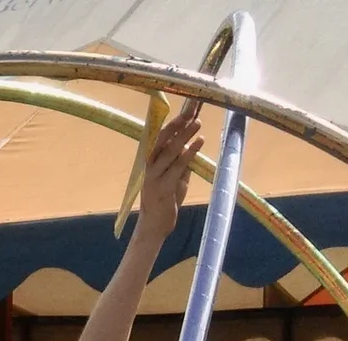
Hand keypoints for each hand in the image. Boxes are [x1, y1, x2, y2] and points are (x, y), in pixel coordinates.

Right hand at [135, 110, 203, 243]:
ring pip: (170, 150)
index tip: (188, 108)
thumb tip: (191, 145)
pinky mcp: (163, 187)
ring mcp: (155, 176)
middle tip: (192, 110)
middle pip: (162, 139)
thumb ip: (180, 162)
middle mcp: (150, 165)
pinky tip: (198, 143)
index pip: (161, 136)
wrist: (154, 226)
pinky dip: (189, 153)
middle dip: (178, 124)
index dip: (174, 122)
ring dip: (185, 135)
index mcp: (150, 160)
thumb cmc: (164, 201)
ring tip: (197, 123)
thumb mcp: (174, 177)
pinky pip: (177, 166)